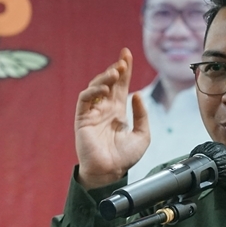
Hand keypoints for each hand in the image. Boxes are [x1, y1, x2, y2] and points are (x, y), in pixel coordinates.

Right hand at [74, 48, 149, 188]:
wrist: (110, 172)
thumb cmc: (125, 158)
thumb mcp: (142, 135)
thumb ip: (142, 115)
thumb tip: (137, 94)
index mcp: (117, 111)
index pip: (121, 85)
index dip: (124, 69)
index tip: (127, 54)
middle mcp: (104, 109)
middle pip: (109, 82)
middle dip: (116, 68)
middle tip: (123, 59)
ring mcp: (92, 113)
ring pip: (96, 87)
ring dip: (105, 77)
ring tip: (116, 72)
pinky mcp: (82, 118)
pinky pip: (85, 99)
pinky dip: (93, 90)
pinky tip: (104, 88)